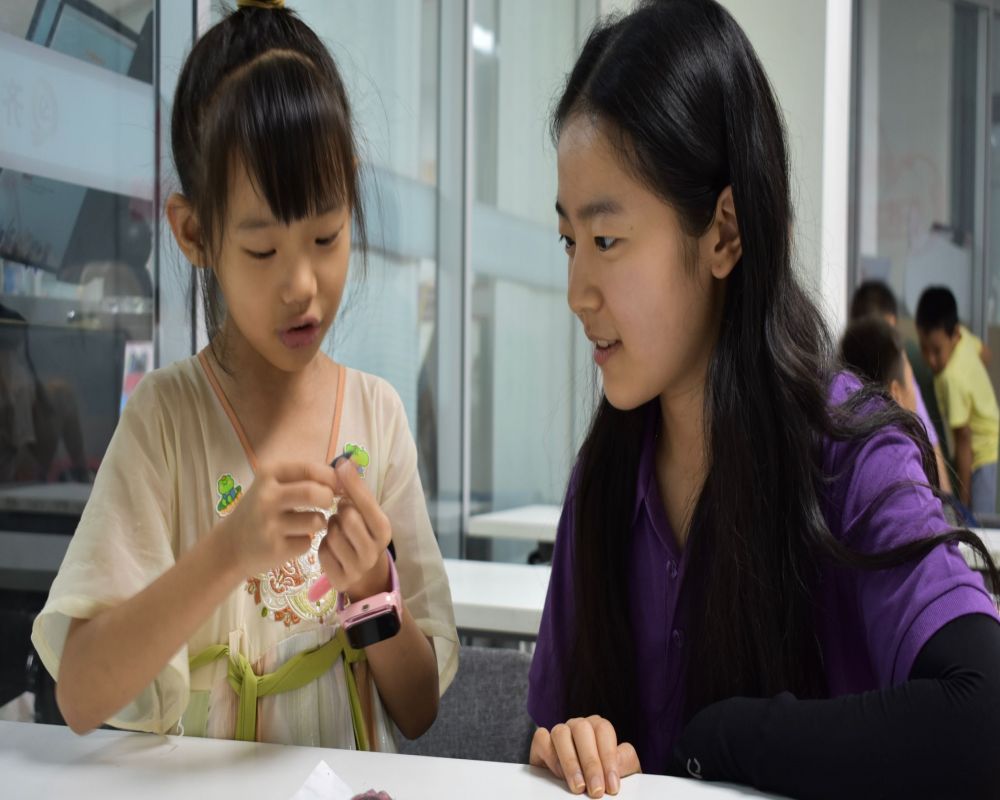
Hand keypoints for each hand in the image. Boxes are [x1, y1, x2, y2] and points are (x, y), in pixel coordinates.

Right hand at [214, 462, 336, 576]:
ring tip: (308, 524)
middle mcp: (266, 496)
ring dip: (320, 523)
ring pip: (316, 521)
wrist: (230, 546)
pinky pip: (307, 543)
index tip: (337, 486)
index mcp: (268, 474)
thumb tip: (345, 476)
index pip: (310, 468)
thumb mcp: (273, 486)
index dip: (331, 477)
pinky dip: (305, 542)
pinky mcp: (274, 549)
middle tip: (327, 504)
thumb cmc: (261, 511)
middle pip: (314, 493)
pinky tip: (291, 540)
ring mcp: (268, 524)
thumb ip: (305, 478)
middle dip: (329, 499)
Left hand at [318, 455, 392, 598]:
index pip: (367, 502)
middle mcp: (374, 550)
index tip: (341, 465)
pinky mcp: (341, 580)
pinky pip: (323, 553)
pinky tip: (332, 548)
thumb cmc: (363, 534)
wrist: (365, 574)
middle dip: (340, 512)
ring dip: (331, 529)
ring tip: (337, 531)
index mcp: (384, 529)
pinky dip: (324, 547)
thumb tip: (345, 461)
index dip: (352, 483)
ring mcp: (358, 567)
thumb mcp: (366, 514)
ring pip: (332, 535)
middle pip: (348, 518)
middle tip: (342, 513)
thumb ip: (357, 491)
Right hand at [530, 716, 640, 796]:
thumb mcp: (620, 770)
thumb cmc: (602, 776)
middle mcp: (578, 726)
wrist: (582, 788)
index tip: (612, 785)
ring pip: (560, 733)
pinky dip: (550, 756)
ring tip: (578, 786)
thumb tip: (618, 762)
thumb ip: (624, 761)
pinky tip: (558, 775)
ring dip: (570, 762)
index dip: (609, 757)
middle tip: (595, 789)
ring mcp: (558, 732)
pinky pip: (541, 739)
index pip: (603, 730)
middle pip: (582, 730)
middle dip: (590, 763)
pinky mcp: (541, 743)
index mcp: (598, 727)